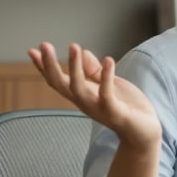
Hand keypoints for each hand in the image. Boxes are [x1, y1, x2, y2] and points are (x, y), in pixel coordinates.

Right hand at [27, 42, 161, 149]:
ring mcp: (98, 108)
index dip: (44, 67)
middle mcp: (85, 102)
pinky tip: (108, 59)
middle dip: (50, 65)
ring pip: (78, 88)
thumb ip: (94, 71)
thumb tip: (84, 52)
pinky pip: (107, 94)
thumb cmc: (126, 107)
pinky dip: (107, 77)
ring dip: (74, 67)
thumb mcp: (108, 85)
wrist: (144, 131)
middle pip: (60, 84)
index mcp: (82, 95)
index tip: (32, 51)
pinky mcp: (115, 111)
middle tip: (44, 45)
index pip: (57, 81)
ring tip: (74, 46)